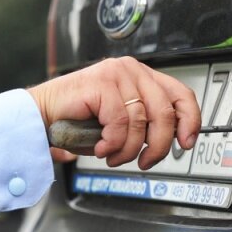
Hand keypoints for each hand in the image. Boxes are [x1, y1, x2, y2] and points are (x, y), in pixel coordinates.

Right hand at [28, 56, 200, 169]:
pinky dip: (112, 143)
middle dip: (158, 146)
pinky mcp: (102, 83)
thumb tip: (167, 141)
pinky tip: (100, 148)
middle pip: (165, 112)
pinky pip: (119, 123)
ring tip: (113, 156)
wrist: (41, 115)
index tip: (186, 143)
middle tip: (145, 162)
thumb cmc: (75, 119)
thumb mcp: (118, 121)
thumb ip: (142, 124)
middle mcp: (131, 70)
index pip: (180, 94)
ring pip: (141, 122)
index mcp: (140, 76)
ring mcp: (117, 74)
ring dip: (128, 149)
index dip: (190, 121)